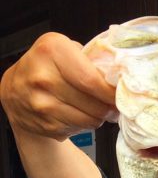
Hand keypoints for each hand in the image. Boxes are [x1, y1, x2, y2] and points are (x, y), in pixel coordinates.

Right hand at [0, 32, 116, 140]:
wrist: (15, 92)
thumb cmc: (45, 67)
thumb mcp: (63, 50)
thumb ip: (90, 59)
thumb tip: (119, 78)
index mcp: (52, 51)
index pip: (93, 80)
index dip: (112, 92)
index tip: (122, 94)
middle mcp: (45, 78)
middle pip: (95, 103)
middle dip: (110, 106)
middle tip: (114, 104)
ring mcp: (44, 105)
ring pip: (91, 119)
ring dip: (100, 116)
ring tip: (97, 108)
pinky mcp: (47, 125)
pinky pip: (81, 128)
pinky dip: (86, 123)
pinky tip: (80, 113)